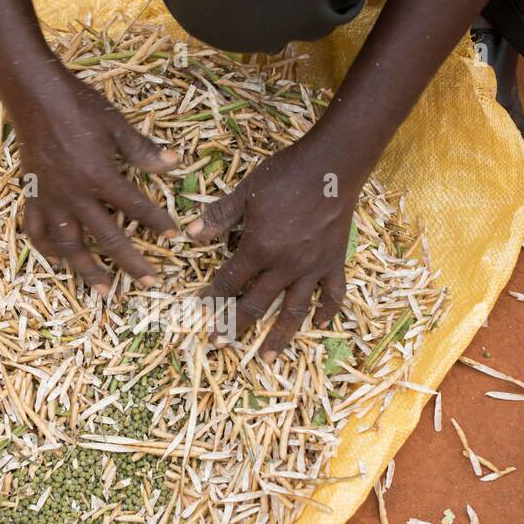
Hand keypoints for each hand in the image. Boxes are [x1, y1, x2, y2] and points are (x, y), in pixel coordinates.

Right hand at [5, 65, 179, 293]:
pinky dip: (45, 249)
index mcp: (100, 176)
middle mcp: (76, 194)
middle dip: (131, 263)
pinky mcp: (33, 195)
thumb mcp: (116, 125)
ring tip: (104, 291)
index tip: (175, 238)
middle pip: (107, 238)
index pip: (136, 208)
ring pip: (69, 245)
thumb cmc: (78, 106)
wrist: (33, 94)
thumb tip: (174, 162)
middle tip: (150, 283)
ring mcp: (51, 198)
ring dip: (88, 271)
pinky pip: (35, 230)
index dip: (158, 224)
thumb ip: (143, 150)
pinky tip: (57, 262)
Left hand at [187, 135, 365, 359]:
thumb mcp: (246, 191)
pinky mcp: (334, 262)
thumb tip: (189, 233)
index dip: (213, 296)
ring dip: (280, 337)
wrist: (333, 164)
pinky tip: (321, 326)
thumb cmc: (286, 174)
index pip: (229, 281)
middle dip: (236, 326)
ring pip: (294, 311)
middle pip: (257, 304)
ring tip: (268, 358)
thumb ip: (218, 216)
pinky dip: (328, 312)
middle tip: (221, 344)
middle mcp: (285, 266)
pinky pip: (333, 294)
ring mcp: (312, 268)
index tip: (202, 309)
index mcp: (259, 248)